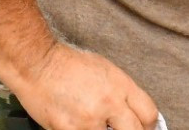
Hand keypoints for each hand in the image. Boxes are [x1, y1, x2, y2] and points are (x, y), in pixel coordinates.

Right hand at [13, 42, 157, 129]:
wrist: (38, 64)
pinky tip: (79, 125)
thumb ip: (122, 93)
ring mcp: (89, 120)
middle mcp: (109, 103)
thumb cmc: (70, 65)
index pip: (149, 114)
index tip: (145, 127)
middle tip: (123, 129)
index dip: (150, 125)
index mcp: (121, 86)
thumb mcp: (106, 71)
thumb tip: (134, 112)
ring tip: (95, 123)